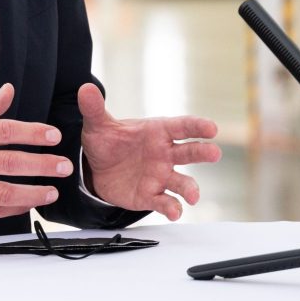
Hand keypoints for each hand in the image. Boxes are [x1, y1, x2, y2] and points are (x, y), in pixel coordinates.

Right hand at [0, 84, 73, 217]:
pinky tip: (28, 205)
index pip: (5, 130)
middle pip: (10, 161)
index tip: (53, 135)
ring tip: (52, 191)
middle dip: (42, 164)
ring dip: (33, 192)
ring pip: (5, 190)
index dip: (32, 132)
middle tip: (64, 165)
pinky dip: (14, 208)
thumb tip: (8, 91)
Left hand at [77, 84, 221, 220]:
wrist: (95, 169)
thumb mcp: (97, 125)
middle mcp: (164, 154)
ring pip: (182, 182)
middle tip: (214, 153)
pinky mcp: (151, 195)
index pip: (181, 126)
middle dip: (203, 152)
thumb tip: (85, 88)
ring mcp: (160, 176)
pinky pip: (165, 202)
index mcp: (156, 132)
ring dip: (190, 188)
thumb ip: (94, 108)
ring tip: (193, 196)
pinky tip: (175, 212)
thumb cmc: (107, 142)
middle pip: (189, 152)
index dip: (197, 126)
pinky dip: (172, 208)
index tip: (211, 127)